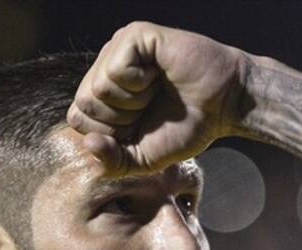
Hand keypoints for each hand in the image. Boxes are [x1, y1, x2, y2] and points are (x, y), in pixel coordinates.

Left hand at [68, 21, 244, 175]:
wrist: (223, 106)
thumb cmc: (186, 127)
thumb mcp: (142, 158)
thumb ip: (112, 161)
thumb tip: (88, 144)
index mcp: (103, 95)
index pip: (78, 120)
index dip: (109, 134)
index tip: (140, 126)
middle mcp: (106, 68)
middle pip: (84, 105)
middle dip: (120, 119)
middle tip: (150, 108)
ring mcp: (118, 49)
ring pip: (97, 89)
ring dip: (133, 102)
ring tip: (156, 90)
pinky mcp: (134, 35)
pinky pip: (114, 71)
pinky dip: (138, 84)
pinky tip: (157, 76)